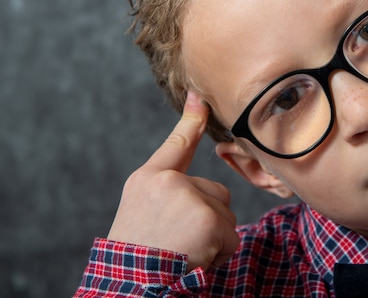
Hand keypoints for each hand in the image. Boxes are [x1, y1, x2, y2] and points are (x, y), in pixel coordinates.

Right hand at [107, 91, 239, 269]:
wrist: (130, 284)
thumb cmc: (137, 252)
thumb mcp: (142, 212)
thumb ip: (169, 191)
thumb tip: (203, 188)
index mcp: (149, 179)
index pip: (176, 144)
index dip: (191, 119)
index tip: (199, 95)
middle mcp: (168, 182)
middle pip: (215, 193)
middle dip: (206, 219)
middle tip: (178, 240)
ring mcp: (189, 199)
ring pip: (225, 215)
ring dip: (212, 238)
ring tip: (184, 250)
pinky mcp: (208, 220)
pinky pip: (231, 236)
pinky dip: (219, 254)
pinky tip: (196, 259)